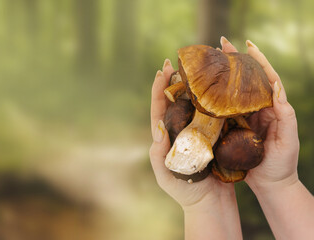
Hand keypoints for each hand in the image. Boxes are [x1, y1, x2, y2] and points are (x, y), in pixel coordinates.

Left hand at [150, 58, 241, 238]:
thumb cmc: (185, 192)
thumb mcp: (166, 175)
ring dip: (195, 87)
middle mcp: (180, 131)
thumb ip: (159, 153)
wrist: (210, 204)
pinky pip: (212, 116)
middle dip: (175, 81)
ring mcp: (196, 133)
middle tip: (178, 62)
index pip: (159, 108)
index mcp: (166, 137)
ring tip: (199, 69)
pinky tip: (218, 90)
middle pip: (176, 101)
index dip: (158, 89)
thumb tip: (157, 126)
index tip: (161, 70)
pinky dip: (213, 102)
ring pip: (194, 105)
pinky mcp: (213, 137)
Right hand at [220, 37, 299, 191]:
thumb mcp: (288, 140)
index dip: (257, 61)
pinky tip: (201, 91)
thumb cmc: (282, 164)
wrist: (271, 185)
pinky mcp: (232, 128)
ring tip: (208, 62)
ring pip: (230, 93)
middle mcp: (256, 109)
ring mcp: (243, 118)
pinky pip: (221, 110)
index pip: (265, 79)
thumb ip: (286, 116)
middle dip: (233, 61)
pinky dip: (212, 99)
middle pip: (244, 80)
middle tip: (220, 44)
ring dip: (220, 76)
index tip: (246, 45)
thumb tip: (278, 88)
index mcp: (271, 108)